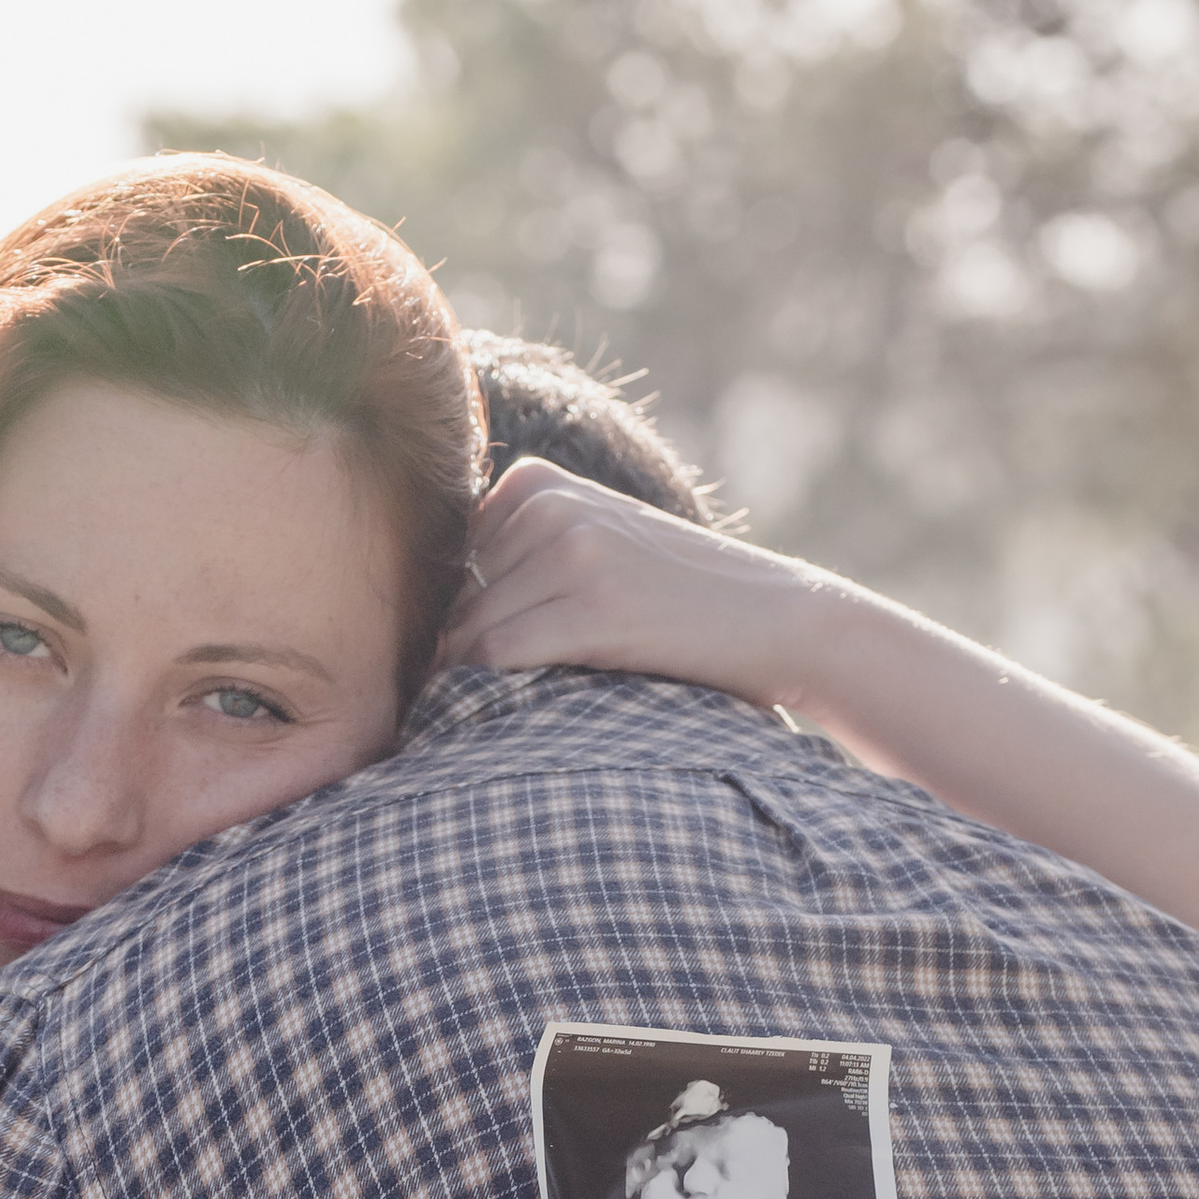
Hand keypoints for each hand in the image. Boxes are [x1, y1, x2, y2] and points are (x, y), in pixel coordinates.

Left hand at [440, 457, 820, 712]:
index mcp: (538, 482)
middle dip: (446, 653)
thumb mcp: (596, 540)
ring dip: (463, 681)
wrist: (777, 617)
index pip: (444, 559)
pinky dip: (484, 692)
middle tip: (449, 702)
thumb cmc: (678, 595)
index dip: (441, 618)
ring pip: (468, 631)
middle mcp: (550, 506)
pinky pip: (499, 655)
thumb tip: (421, 614)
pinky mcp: (595, 608)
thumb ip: (518, 552)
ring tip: (475, 715)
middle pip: (451, 598)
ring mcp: (574, 552)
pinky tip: (499, 715)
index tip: (446, 662)